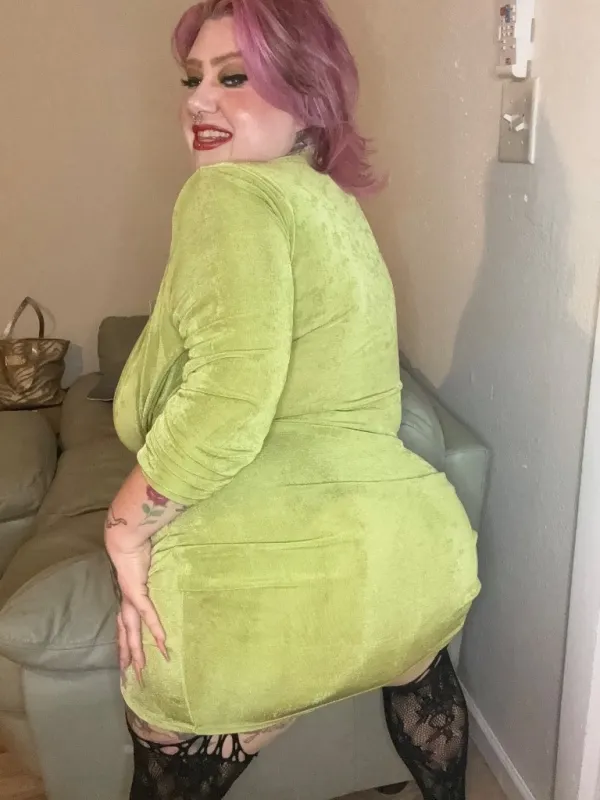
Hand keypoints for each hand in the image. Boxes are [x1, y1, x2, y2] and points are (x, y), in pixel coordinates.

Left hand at [105, 530, 167, 683]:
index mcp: (126, 600)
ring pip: (134, 631)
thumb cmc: (134, 552)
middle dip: (128, 655)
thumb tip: (155, 586)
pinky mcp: (137, 592)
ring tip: (143, 668)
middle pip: (126, 635)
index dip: (124, 645)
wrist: (125, 540)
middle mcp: (125, 603)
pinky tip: (163, 640)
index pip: (124, 627)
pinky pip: (148, 614)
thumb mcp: (142, 572)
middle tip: (130, 676)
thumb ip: (148, 583)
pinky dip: (155, 627)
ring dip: (138, 650)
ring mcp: (130, 600)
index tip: (125, 661)